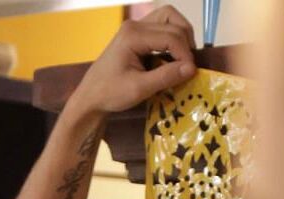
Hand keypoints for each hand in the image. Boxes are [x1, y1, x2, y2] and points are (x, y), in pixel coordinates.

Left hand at [70, 7, 197, 118]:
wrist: (91, 96)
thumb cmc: (111, 93)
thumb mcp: (140, 89)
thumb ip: (166, 77)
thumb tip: (192, 69)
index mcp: (134, 35)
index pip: (171, 36)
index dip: (185, 54)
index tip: (191, 73)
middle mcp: (135, 25)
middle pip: (173, 21)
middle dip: (185, 44)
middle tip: (188, 67)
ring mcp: (136, 27)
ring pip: (169, 18)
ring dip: (181, 35)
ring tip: (184, 58)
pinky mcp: (137, 34)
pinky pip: (162, 27)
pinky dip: (172, 38)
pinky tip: (173, 57)